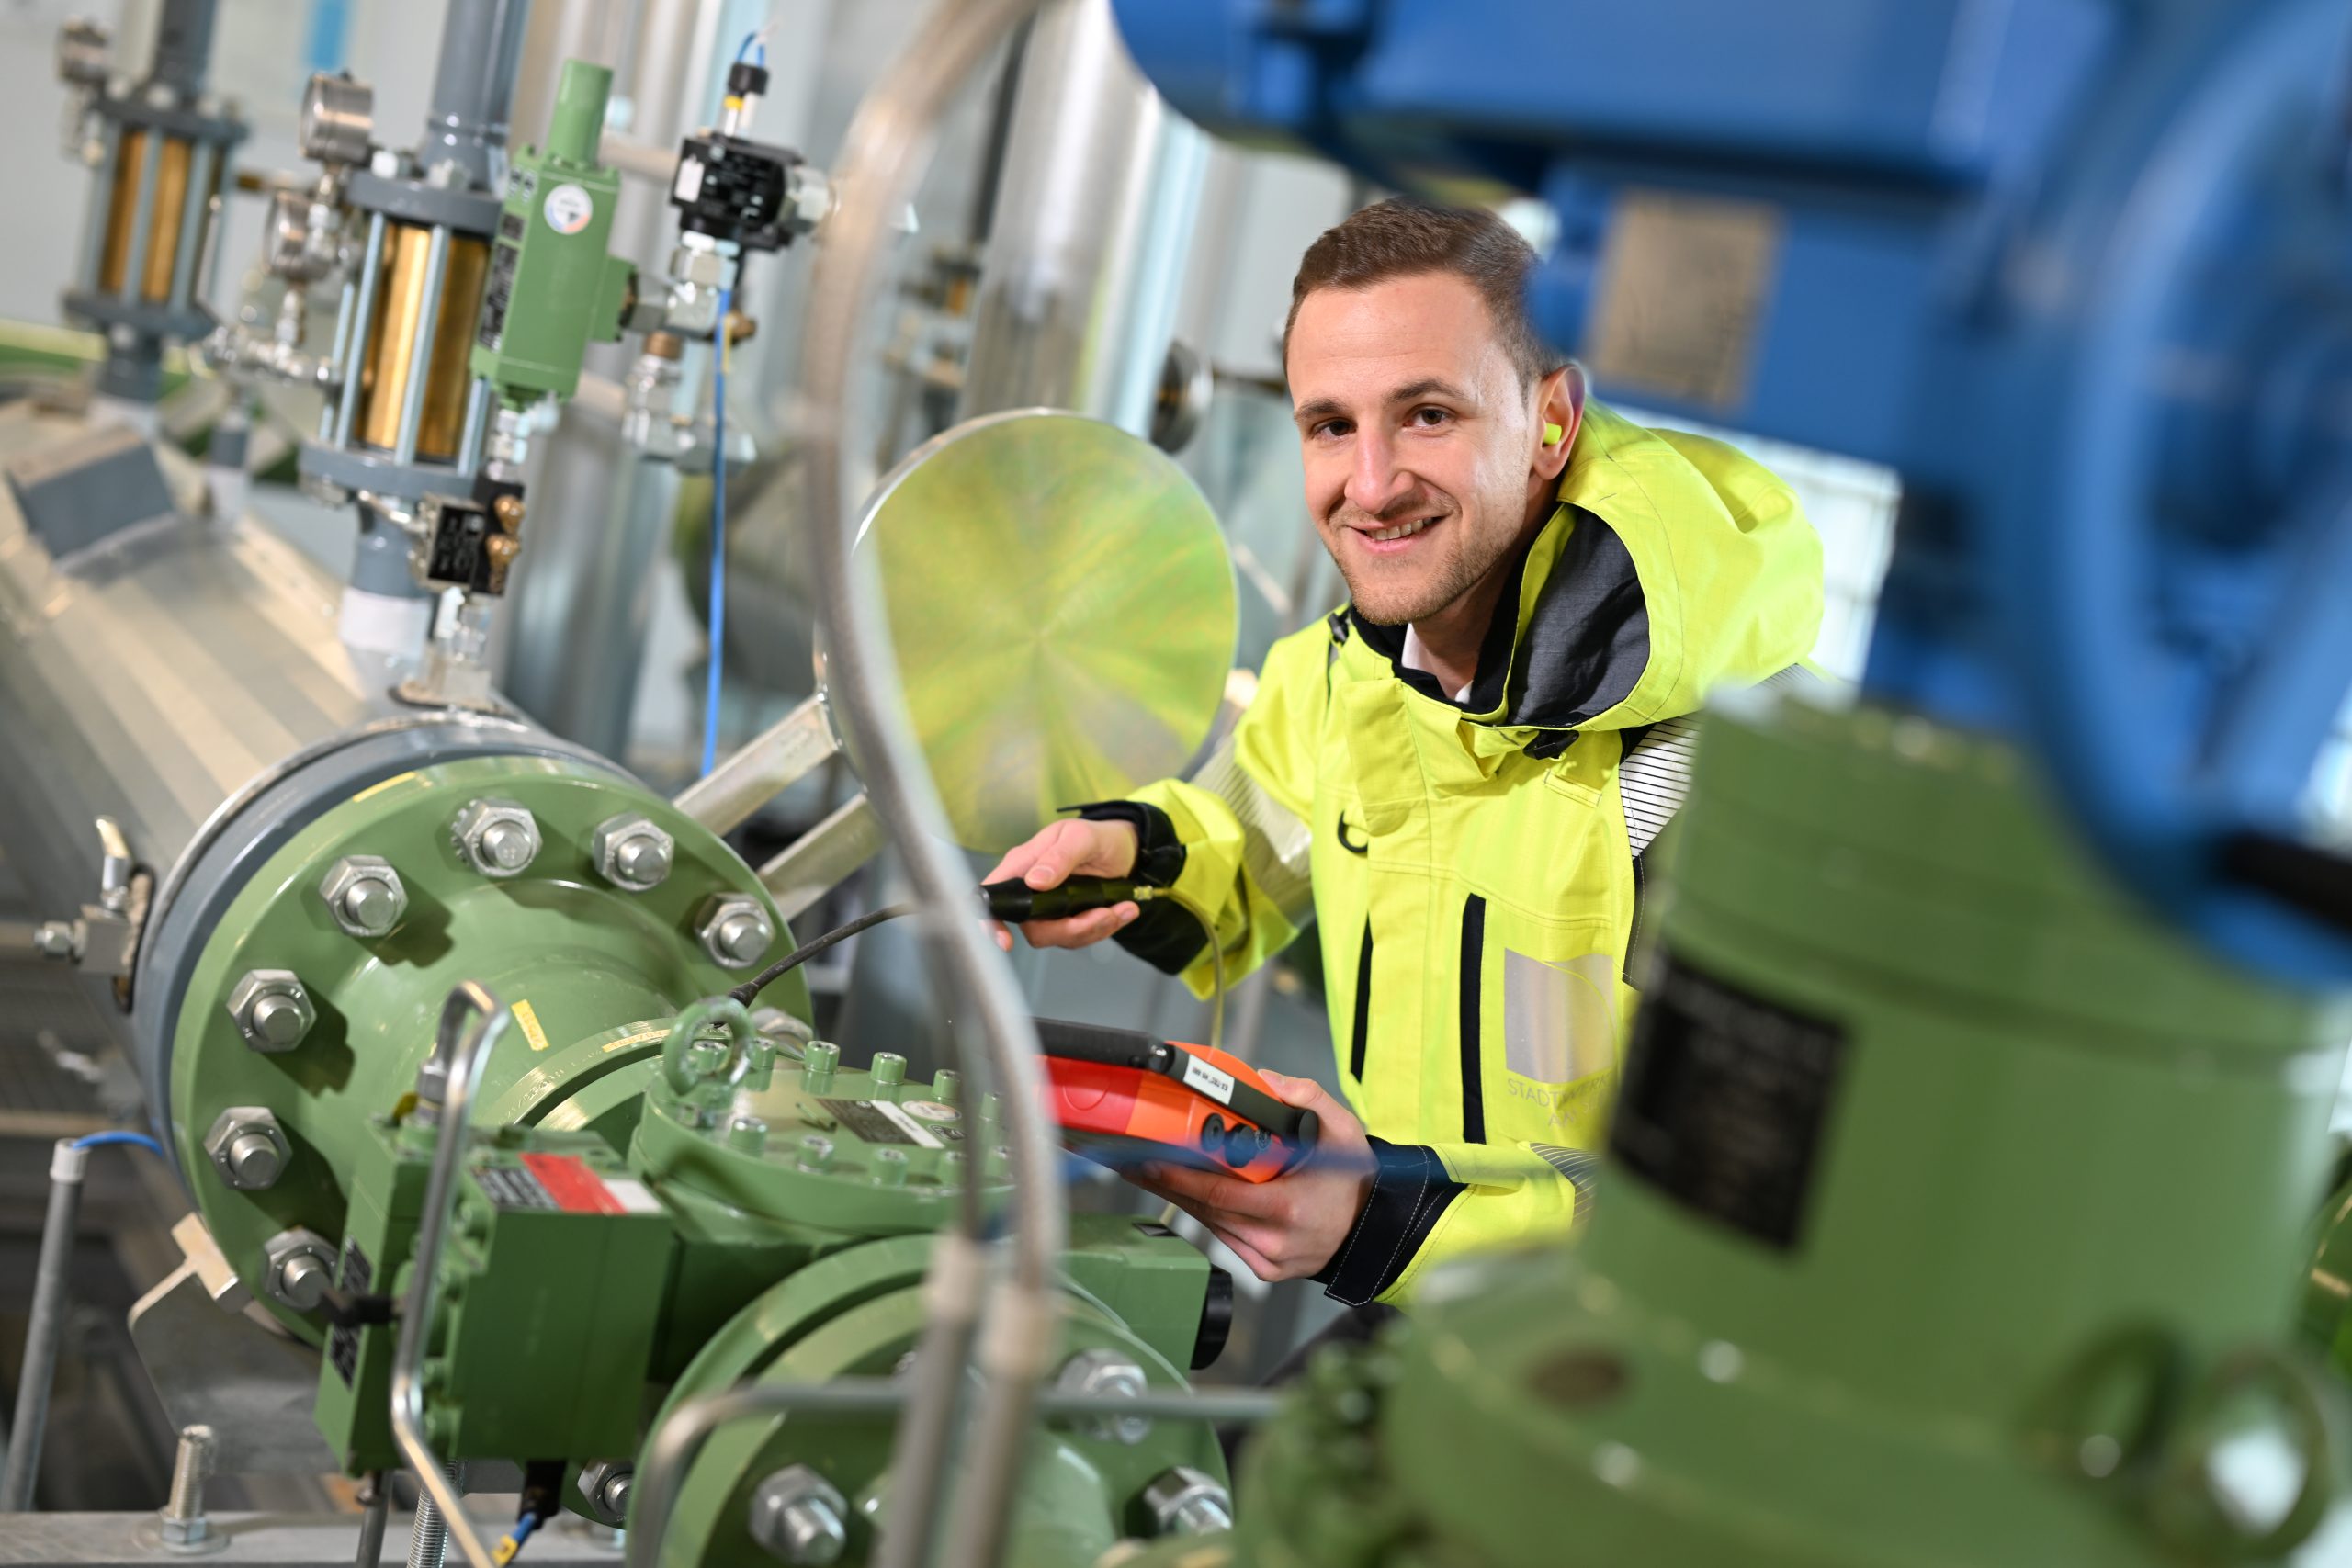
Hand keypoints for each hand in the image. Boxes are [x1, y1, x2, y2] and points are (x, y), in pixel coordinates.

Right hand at [981, 817, 1142, 951]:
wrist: (1125, 849)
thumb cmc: (1098, 836)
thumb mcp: (1082, 837)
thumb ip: (1060, 856)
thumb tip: (1035, 882)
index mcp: (1023, 864)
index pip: (993, 895)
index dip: (991, 921)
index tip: (1006, 941)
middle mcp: (1030, 889)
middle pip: (1032, 928)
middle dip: (1071, 929)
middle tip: (1104, 914)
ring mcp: (1049, 907)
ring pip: (1059, 937)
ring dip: (1094, 928)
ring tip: (1122, 909)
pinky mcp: (1068, 919)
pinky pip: (1079, 937)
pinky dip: (1103, 928)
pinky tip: (1122, 911)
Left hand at [1128, 1072, 1374, 1281]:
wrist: (1372, 1227)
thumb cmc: (1353, 1179)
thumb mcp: (1343, 1128)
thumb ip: (1307, 1097)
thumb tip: (1265, 1082)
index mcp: (1290, 1207)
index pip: (1220, 1193)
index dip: (1180, 1177)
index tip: (1150, 1159)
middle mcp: (1275, 1241)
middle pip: (1206, 1209)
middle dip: (1167, 1182)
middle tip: (1132, 1159)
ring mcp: (1268, 1260)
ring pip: (1211, 1224)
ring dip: (1180, 1196)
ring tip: (1149, 1171)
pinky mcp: (1263, 1269)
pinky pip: (1224, 1236)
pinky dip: (1206, 1212)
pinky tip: (1186, 1192)